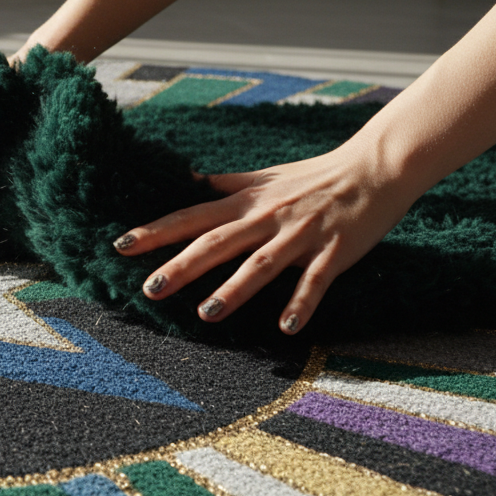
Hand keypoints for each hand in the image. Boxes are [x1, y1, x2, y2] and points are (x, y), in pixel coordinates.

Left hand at [112, 144, 419, 333]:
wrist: (375, 167)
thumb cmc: (314, 175)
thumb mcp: (264, 176)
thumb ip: (226, 184)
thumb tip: (188, 178)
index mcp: (246, 202)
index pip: (192, 216)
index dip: (156, 231)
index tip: (120, 245)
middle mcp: (267, 217)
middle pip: (218, 242)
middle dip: (183, 265)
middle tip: (151, 289)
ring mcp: (301, 234)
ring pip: (262, 264)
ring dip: (234, 289)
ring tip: (206, 314)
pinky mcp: (334, 251)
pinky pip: (315, 280)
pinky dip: (301, 303)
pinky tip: (286, 328)